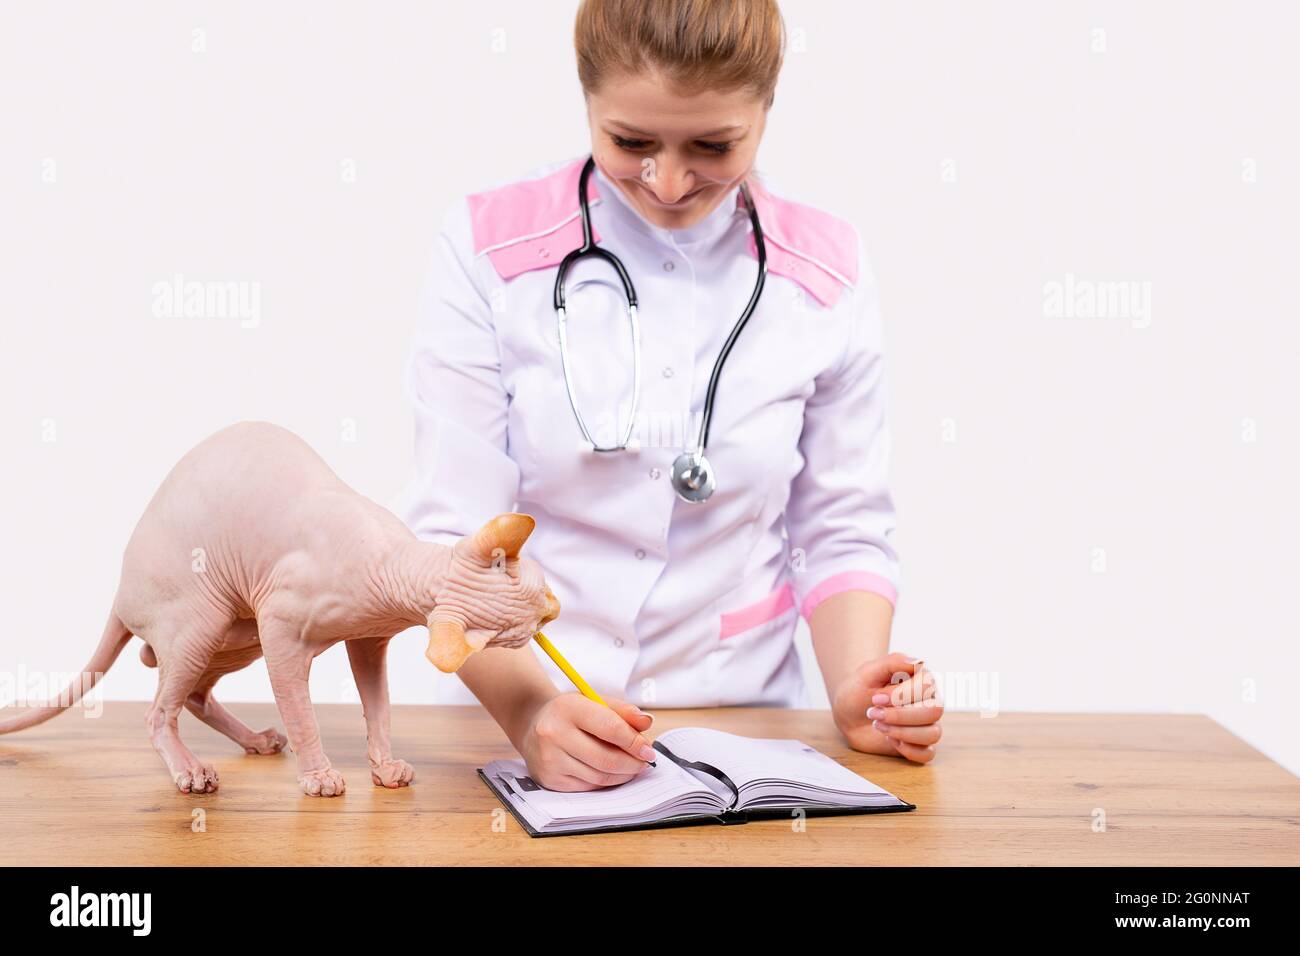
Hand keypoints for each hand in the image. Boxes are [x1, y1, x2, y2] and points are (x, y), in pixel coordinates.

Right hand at [516, 693, 657, 790]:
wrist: (532, 724)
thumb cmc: (571, 713)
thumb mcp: (595, 701)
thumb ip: (623, 711)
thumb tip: (647, 723)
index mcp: (568, 708)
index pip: (609, 728)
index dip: (634, 742)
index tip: (648, 749)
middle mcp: (553, 734)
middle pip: (605, 758)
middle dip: (632, 763)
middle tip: (644, 762)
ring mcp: (549, 759)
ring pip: (598, 776)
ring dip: (622, 775)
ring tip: (632, 767)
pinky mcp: (549, 779)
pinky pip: (587, 786)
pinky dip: (605, 781)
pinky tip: (612, 773)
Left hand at [831, 652, 942, 763]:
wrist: (848, 712)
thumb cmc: (860, 689)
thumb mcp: (868, 672)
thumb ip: (893, 662)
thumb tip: (918, 663)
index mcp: (922, 679)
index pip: (927, 686)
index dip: (901, 695)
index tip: (876, 699)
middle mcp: (930, 701)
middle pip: (934, 711)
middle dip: (900, 715)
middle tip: (873, 713)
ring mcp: (927, 724)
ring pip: (933, 733)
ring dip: (901, 732)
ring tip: (877, 725)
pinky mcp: (920, 744)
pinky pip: (928, 754)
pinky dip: (909, 750)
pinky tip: (891, 740)